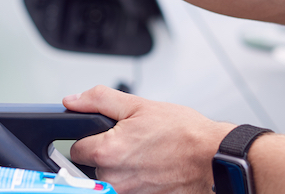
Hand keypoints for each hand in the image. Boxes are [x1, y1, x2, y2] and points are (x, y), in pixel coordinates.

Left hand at [63, 85, 234, 193]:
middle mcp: (113, 178)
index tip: (105, 133)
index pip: (75, 148)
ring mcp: (127, 193)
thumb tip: (72, 100)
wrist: (212, 157)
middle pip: (90, 166)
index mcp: (106, 152)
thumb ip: (98, 100)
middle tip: (131, 141)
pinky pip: (126, 189)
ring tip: (144, 153)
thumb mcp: (138, 105)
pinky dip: (134, 178)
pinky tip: (150, 167)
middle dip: (105, 152)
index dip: (89, 137)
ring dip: (120, 167)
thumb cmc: (182, 132)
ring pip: (108, 179)